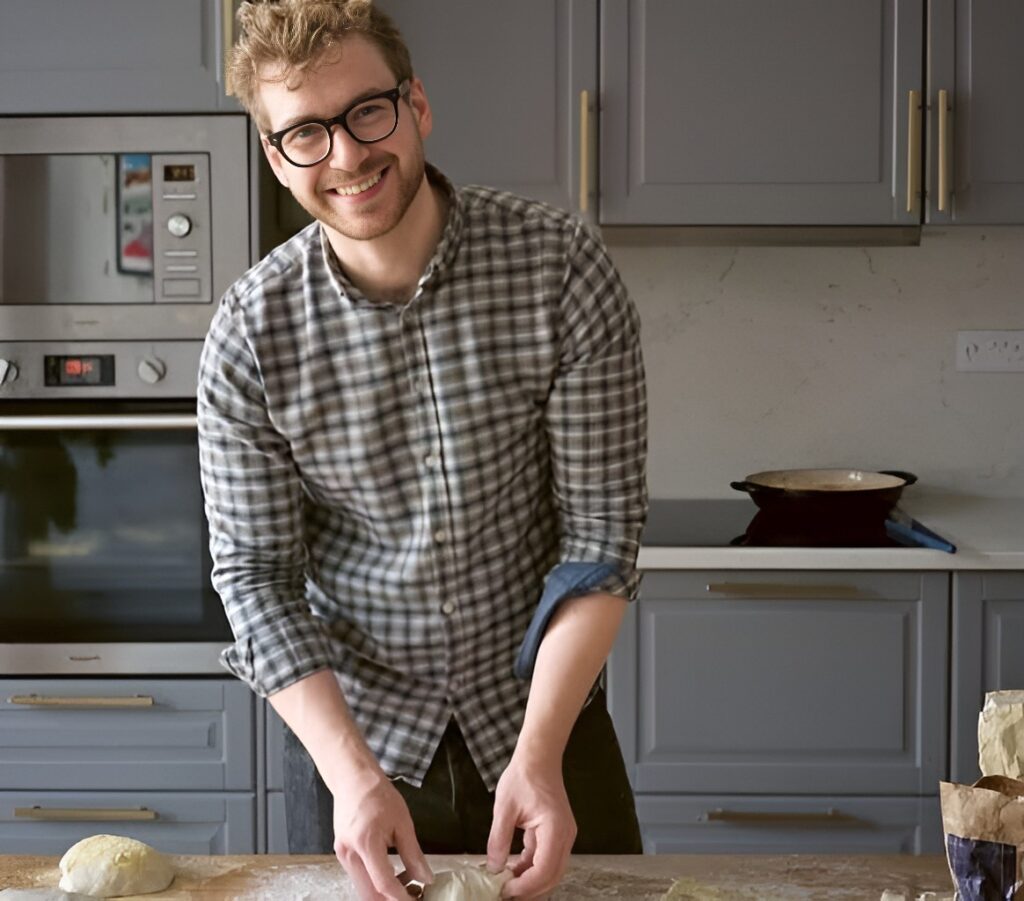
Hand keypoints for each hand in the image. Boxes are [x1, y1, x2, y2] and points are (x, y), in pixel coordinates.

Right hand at [331, 764, 432, 899]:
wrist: (353, 779)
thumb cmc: (379, 796)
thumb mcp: (402, 822)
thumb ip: (413, 853)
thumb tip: (425, 878)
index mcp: (366, 843)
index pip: (383, 883)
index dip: (401, 897)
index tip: (416, 900)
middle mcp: (349, 854)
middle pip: (369, 894)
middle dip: (390, 900)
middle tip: (412, 895)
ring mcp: (342, 856)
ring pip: (363, 888)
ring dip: (383, 892)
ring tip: (406, 883)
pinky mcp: (342, 854)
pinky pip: (359, 877)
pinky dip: (375, 881)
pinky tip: (393, 872)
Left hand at [486, 753, 575, 898]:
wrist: (538, 757)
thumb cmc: (523, 777)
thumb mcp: (504, 808)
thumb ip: (498, 840)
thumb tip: (493, 868)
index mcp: (555, 829)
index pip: (544, 870)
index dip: (525, 886)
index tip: (505, 890)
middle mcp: (565, 836)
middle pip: (552, 876)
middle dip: (530, 890)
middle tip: (505, 893)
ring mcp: (564, 836)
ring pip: (552, 871)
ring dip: (531, 881)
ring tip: (506, 884)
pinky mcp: (558, 835)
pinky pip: (547, 859)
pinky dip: (532, 868)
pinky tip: (513, 868)